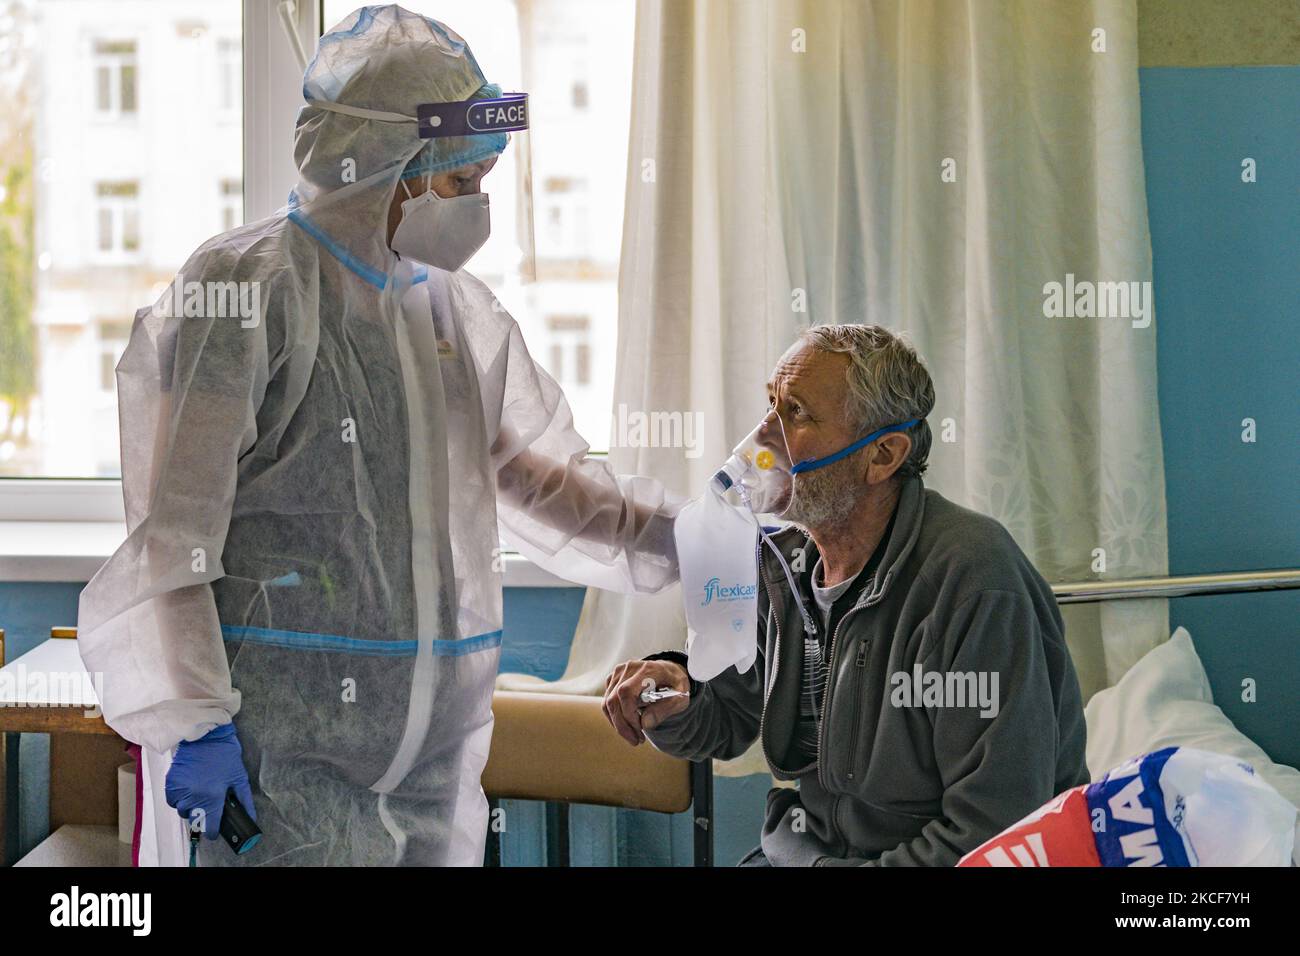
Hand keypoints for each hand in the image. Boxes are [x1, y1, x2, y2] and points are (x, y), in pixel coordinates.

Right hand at [165, 722, 256, 839]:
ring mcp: (180, 791)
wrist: (206, 736)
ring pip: (183, 811)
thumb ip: (245, 801)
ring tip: (200, 795)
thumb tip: (251, 818)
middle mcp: (194, 798)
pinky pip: (173, 801)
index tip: (216, 830)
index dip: (214, 831)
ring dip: (191, 808)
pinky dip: (180, 799)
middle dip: (203, 816)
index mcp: (212, 798)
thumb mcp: (239, 778)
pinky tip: (190, 789)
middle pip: (195, 820)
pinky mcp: (170, 784)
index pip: (210, 827)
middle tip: (210, 805)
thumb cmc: (225, 755)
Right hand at [603, 659, 690, 745]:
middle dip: (622, 725)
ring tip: (633, 736)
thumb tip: (645, 724)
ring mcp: (620, 672)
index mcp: (648, 669)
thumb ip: (665, 709)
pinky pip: (607, 701)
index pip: (626, 692)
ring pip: (608, 702)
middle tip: (636, 740)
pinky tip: (628, 725)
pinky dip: (615, 717)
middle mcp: (630, 668)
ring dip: (618, 724)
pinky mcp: (613, 678)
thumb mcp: (681, 697)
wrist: (669, 671)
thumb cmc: (676, 684)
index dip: (629, 714)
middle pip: (614, 699)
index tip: (640, 729)